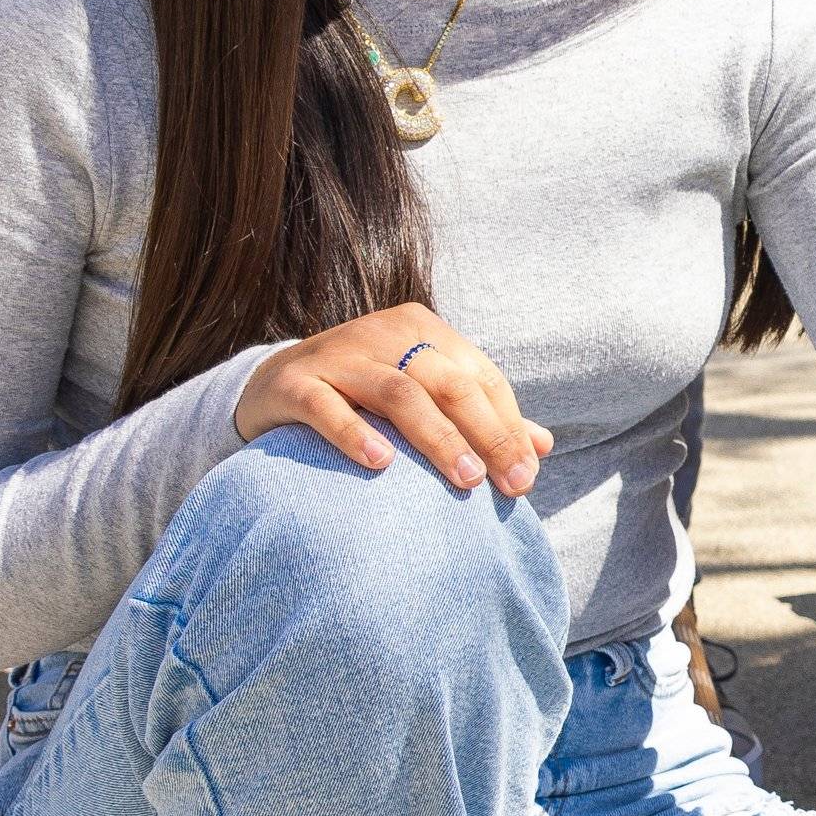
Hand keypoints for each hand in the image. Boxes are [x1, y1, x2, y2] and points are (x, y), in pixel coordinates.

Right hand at [234, 303, 549, 495]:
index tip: (525, 478)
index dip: (508, 427)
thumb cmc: (362, 396)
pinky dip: (355, 433)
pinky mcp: (294, 382)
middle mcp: (384, 333)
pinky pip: (326, 406)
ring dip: (437, 437)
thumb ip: (478, 417)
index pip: (480, 378)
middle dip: (486, 434)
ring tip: (465, 479)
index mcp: (423, 331)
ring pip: (398, 392)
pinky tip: (380, 464)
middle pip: (448, 383)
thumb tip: (543, 446)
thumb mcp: (422, 395)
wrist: (272, 385)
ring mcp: (337, 354)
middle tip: (508, 484)